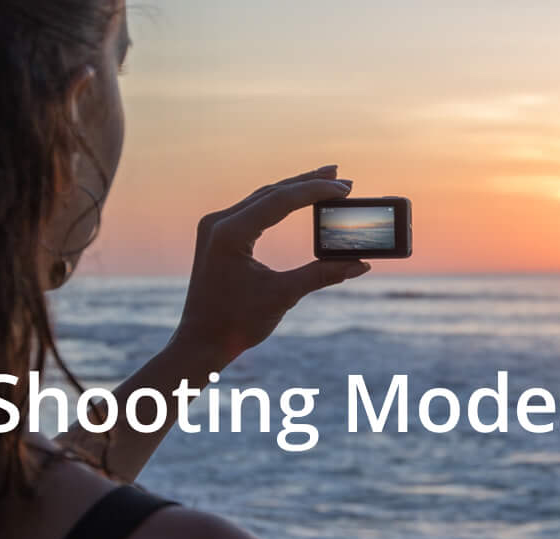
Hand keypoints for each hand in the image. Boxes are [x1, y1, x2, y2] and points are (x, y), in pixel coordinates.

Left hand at [172, 165, 371, 367]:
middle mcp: (218, 223)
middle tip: (340, 176)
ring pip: (261, 198)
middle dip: (307, 183)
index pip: (279, 200)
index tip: (344, 188)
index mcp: (229, 234)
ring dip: (293, 190)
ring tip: (325, 181)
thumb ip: (321, 275)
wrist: (200, 342)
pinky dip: (277, 204)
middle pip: (271, 192)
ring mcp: (214, 227)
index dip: (314, 192)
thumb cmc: (236, 324)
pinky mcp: (217, 236)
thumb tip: (359, 264)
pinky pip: (252, 211)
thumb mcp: (283, 296)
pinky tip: (296, 199)